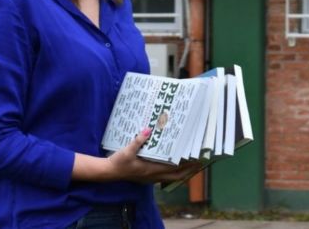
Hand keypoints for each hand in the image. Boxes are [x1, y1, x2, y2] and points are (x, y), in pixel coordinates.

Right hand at [72, 128, 206, 183]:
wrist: (108, 172)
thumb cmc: (118, 162)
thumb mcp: (127, 150)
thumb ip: (138, 140)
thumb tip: (148, 129)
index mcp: (152, 170)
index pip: (174, 169)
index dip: (187, 165)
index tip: (198, 159)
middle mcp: (154, 176)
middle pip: (177, 176)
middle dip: (190, 170)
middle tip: (200, 162)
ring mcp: (151, 178)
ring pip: (172, 177)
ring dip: (182, 171)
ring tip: (191, 163)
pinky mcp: (147, 177)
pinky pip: (164, 176)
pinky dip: (172, 172)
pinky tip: (173, 164)